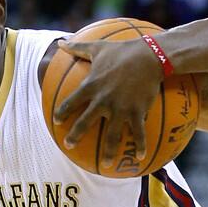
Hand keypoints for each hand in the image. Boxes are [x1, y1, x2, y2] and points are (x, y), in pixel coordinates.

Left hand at [54, 38, 162, 167]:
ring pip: (111, 134)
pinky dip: (140, 145)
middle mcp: (103, 100)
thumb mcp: (98, 47)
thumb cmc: (123, 50)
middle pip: (85, 122)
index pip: (71, 102)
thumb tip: (60, 42)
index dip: (62, 113)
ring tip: (105, 164)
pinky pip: (138, 132)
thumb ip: (77, 47)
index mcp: (92, 86)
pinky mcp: (137, 111)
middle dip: (75, 135)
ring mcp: (120, 108)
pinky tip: (141, 157)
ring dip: (108, 151)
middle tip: (68, 145)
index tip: (56, 122)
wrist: (151, 56)